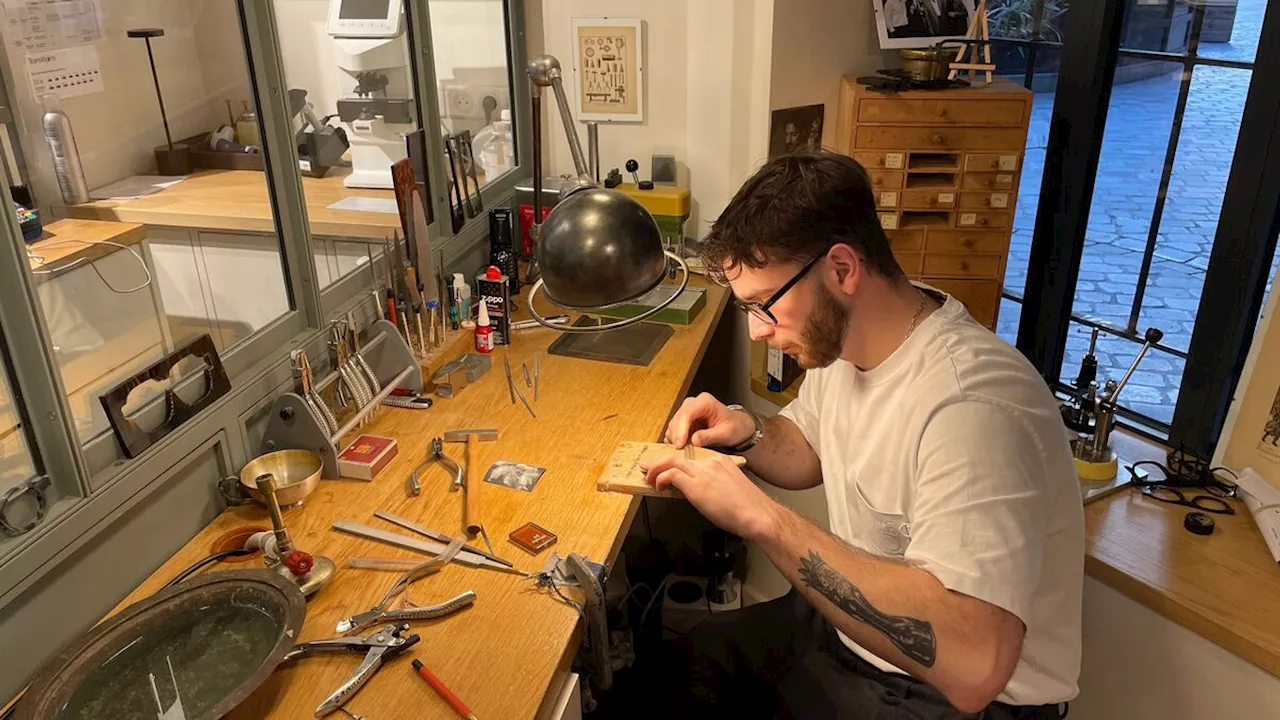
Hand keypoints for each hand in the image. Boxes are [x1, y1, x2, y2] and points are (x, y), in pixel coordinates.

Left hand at [641, 454, 776, 540]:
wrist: (758, 514)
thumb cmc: (749, 508)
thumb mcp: (730, 488)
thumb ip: (714, 484)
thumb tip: (699, 491)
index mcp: (720, 461)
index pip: (691, 456)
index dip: (675, 460)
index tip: (667, 465)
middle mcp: (710, 462)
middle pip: (678, 455)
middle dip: (659, 461)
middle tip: (648, 467)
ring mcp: (703, 472)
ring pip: (671, 462)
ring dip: (656, 469)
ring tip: (649, 477)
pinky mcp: (697, 485)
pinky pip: (671, 475)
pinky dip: (661, 479)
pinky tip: (659, 487)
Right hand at [664, 393, 754, 449]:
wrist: (737, 427)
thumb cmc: (734, 427)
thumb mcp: (725, 433)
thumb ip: (710, 436)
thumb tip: (694, 440)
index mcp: (705, 402)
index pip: (687, 413)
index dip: (681, 429)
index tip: (679, 444)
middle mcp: (693, 403)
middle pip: (677, 419)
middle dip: (677, 436)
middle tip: (681, 451)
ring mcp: (687, 411)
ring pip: (673, 425)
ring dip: (676, 439)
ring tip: (686, 450)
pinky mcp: (683, 421)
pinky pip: (674, 431)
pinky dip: (677, 440)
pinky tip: (685, 448)